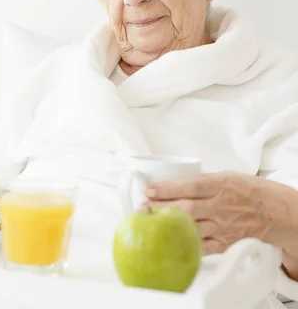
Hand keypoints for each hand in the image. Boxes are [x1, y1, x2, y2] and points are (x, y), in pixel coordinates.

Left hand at [143, 172, 290, 254]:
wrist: (279, 213)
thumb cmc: (252, 191)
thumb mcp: (227, 176)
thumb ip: (202, 181)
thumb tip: (171, 184)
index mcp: (221, 185)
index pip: (189, 186)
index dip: (166, 189)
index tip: (149, 189)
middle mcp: (221, 206)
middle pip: (185, 208)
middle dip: (160, 208)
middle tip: (142, 208)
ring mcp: (223, 226)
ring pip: (190, 228)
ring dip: (167, 226)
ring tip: (150, 224)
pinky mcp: (225, 242)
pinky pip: (202, 247)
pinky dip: (184, 244)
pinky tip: (169, 242)